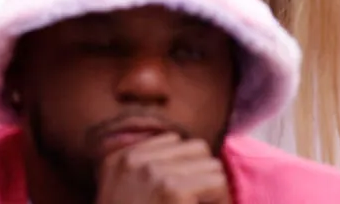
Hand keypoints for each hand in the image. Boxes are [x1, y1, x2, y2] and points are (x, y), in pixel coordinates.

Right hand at [96, 133, 230, 203]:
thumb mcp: (123, 194)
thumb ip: (142, 171)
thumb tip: (180, 149)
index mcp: (119, 159)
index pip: (172, 141)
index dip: (187, 169)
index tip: (186, 195)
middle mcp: (133, 160)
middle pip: (194, 148)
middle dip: (204, 175)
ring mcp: (151, 172)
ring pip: (210, 163)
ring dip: (214, 189)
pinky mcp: (172, 189)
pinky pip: (217, 182)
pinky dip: (220, 201)